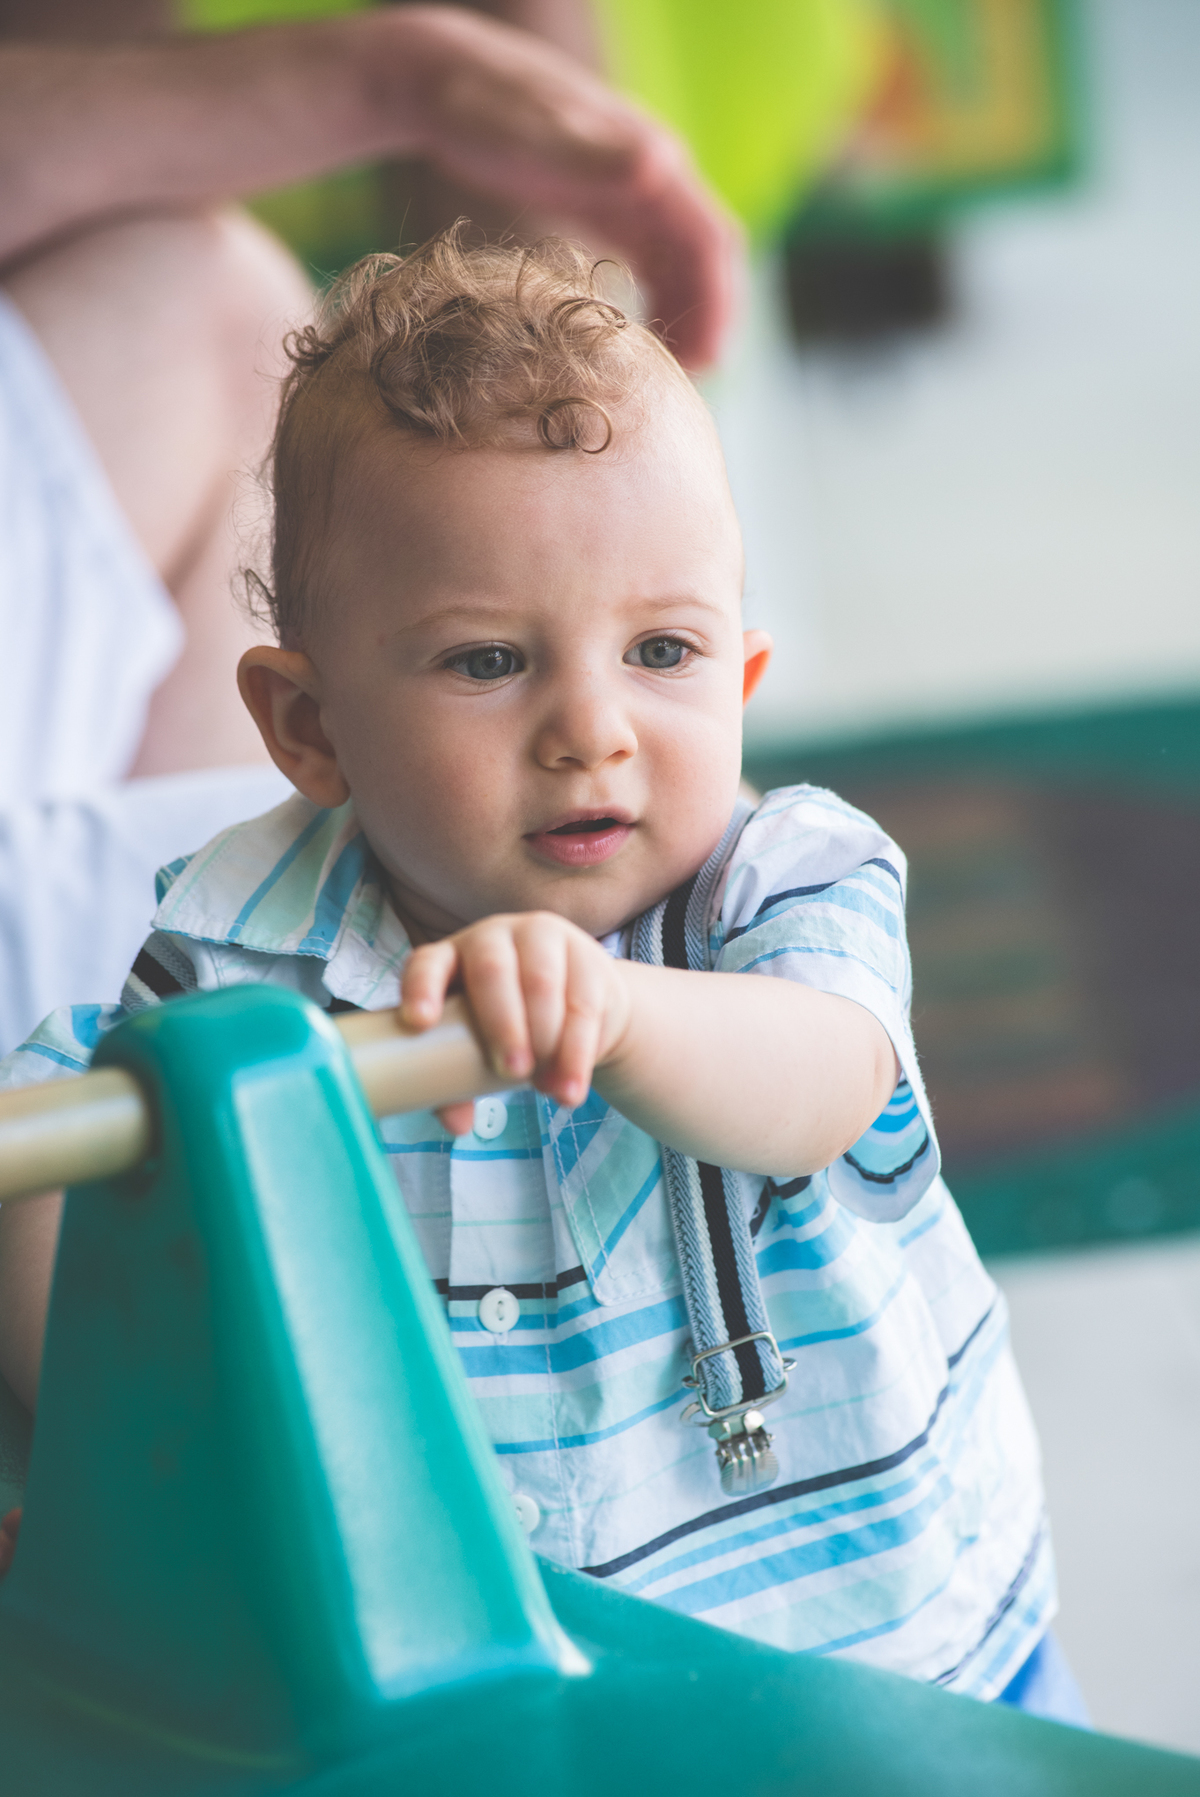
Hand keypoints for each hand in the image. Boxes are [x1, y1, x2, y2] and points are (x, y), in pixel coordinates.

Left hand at [397, 7, 740, 369]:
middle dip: (708, 322)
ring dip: (686, 319)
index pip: (710, 239)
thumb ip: (589, 159)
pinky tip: (635, 346)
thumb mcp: (529, 136)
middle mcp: (652, 174)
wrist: (444, 81)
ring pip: (683, 265)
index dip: (717, 304)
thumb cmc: (479, 109)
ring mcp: (632, 190)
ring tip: (668, 379)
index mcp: (648, 158)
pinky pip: (650, 263)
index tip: (706, 363)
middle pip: (706, 258)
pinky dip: (655, 305)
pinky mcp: (607, 205)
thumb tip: (659, 166)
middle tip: (689, 389)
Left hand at [399, 911, 630, 1134]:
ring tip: (545, 1087)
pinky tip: (570, 1086)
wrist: (585, 1006)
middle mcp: (494, 938)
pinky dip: (576, 1053)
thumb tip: (457, 1125)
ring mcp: (543, 940)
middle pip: (492, 971)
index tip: (419, 1022)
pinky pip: (583, 1004)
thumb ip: (460, 1085)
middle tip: (512, 1072)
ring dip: (545, 1041)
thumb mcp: (480, 1047)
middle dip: (502, 1025)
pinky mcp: (587, 958)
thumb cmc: (513, 1026)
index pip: (427, 963)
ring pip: (542, 984)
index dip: (421, 988)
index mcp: (451, 957)